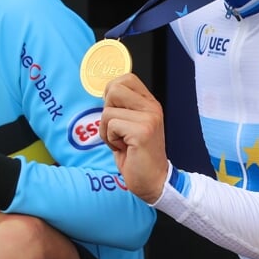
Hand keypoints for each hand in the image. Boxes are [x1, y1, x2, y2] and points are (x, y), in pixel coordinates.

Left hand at [99, 73, 167, 202]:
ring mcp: (149, 119)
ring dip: (107, 131)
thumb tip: (105, 92)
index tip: (115, 112)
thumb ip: (123, 108)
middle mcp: (152, 108)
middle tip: (118, 129)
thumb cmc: (138, 156)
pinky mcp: (142, 132)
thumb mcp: (131, 125)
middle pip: (114, 89)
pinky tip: (124, 149)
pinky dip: (110, 140)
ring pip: (108, 111)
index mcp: (150, 104)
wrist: (154, 181)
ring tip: (122, 142)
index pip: (126, 78)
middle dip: (107, 111)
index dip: (111, 92)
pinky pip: (110, 126)